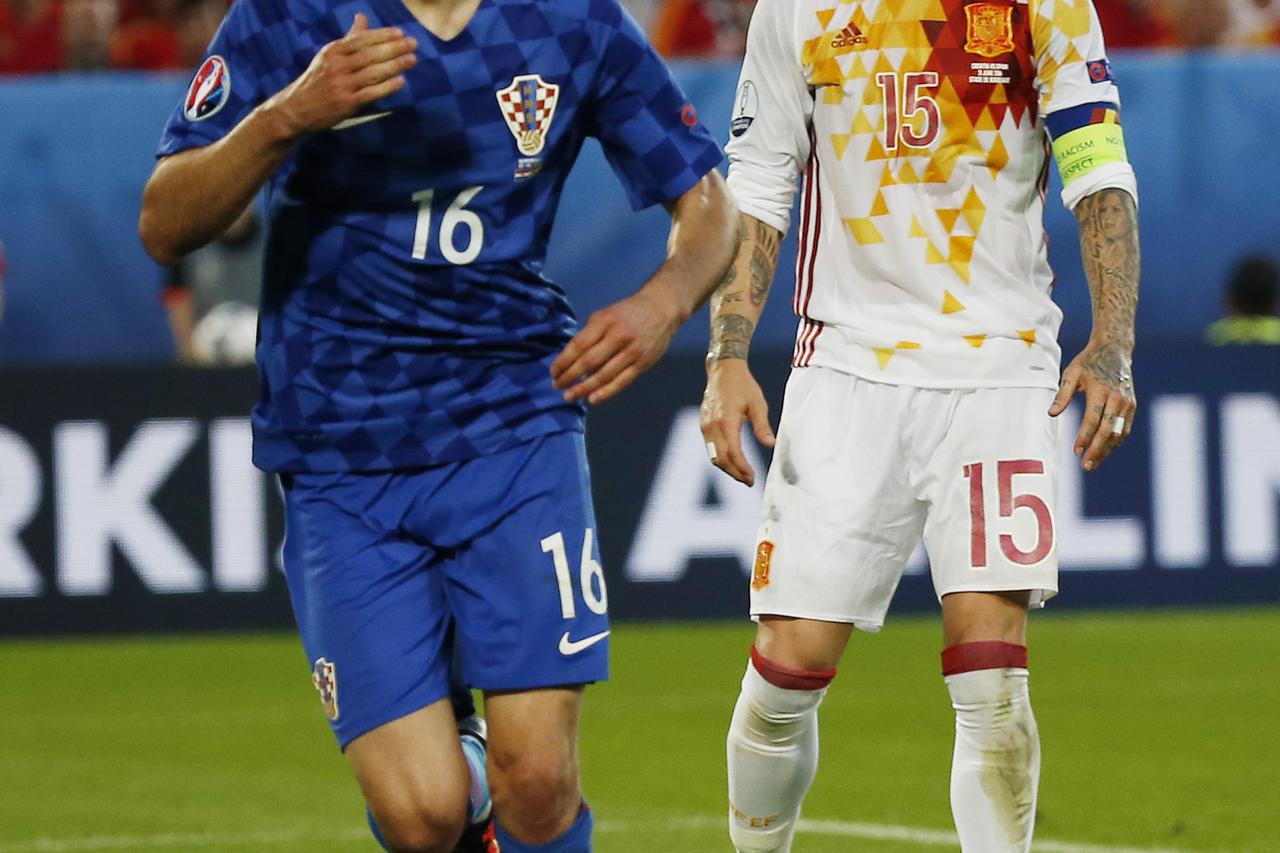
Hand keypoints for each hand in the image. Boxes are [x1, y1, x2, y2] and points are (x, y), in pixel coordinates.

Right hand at [269, 14, 415, 136]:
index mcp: (333, 51)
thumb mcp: (330, 55)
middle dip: (394, 48)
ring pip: (373, 72)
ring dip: (395, 65)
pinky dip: (387, 87)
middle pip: (370, 54)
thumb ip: (350, 38)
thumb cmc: (318, 79)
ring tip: (412, 59)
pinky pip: (371, 93)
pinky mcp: (346, 103)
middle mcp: (337, 65)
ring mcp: (341, 84)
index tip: (400, 33)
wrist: (297, 108)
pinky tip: (401, 81)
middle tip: (413, 43)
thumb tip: (362, 16)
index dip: (382, 35)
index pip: (362, 39)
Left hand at [551, 289, 681, 404]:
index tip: (553, 372)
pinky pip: (621, 381)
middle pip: (589, 362)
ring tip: (570, 396)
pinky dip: (605, 392)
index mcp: (604, 321)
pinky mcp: (643, 363)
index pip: (578, 345)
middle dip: (570, 376)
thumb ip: (590, 334)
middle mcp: (618, 336)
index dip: (563, 361)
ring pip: (604, 375)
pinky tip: (592, 399)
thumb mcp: (605, 315)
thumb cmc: (627, 313)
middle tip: (557, 386)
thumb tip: (571, 360)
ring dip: (584, 388)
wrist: (661, 309)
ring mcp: (632, 351)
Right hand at [700, 359, 774, 485]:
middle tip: (749, 482)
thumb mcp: (757, 404)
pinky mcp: (703, 424)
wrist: (722, 370)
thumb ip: (762, 426)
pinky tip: (732, 461)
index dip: (743, 469)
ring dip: (727, 468)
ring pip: (713, 456)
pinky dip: (721, 458)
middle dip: (735, 474)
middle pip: (721, 460)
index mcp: (726, 422)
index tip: (753, 478)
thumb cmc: (743, 385)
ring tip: (742, 475)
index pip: (733, 454)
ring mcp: (705, 426)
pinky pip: (710, 448)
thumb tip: (771, 445)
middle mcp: (712, 426)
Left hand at [1049, 339, 1135, 471]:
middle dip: (1097, 450)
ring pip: (1118, 432)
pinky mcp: (1132, 406)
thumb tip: (1051, 414)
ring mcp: (1127, 403)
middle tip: (1086, 466)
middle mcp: (1117, 398)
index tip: (1076, 451)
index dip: (1085, 437)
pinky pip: (1124, 428)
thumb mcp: (1071, 374)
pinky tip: (1104, 451)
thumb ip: (1062, 395)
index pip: (1093, 419)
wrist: (1114, 350)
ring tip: (1093, 463)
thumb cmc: (1088, 362)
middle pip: (1108, 430)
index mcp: (1101, 390)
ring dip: (1107, 450)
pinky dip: (1115, 442)